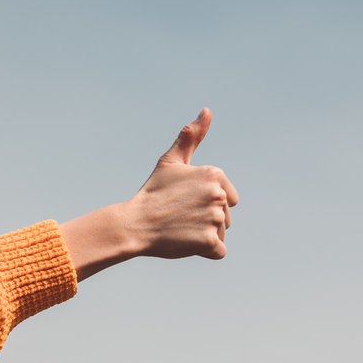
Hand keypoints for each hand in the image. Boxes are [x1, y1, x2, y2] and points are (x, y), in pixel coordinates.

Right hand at [122, 108, 239, 260]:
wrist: (135, 223)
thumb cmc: (152, 193)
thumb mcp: (171, 161)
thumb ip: (192, 136)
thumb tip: (208, 110)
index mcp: (215, 175)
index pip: (228, 198)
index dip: (205, 204)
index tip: (183, 202)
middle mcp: (219, 195)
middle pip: (225, 217)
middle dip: (205, 221)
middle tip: (179, 216)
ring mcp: (214, 218)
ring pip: (221, 234)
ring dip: (203, 236)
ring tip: (180, 228)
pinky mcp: (209, 241)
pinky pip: (218, 252)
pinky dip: (203, 252)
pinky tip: (185, 242)